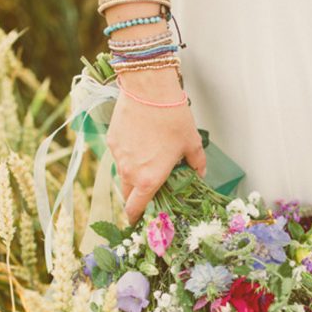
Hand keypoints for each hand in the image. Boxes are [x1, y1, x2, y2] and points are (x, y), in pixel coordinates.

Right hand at [106, 67, 205, 222]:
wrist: (148, 89)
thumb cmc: (174, 119)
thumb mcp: (192, 144)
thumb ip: (196, 165)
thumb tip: (199, 175)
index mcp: (149, 179)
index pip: (135, 208)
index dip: (136, 218)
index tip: (139, 222)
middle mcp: (129, 172)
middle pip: (127, 194)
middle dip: (135, 198)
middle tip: (148, 194)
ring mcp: (117, 156)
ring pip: (122, 175)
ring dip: (132, 177)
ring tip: (148, 166)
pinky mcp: (111, 141)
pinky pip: (118, 157)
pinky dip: (128, 158)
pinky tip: (141, 146)